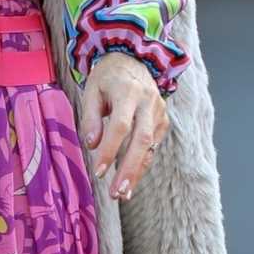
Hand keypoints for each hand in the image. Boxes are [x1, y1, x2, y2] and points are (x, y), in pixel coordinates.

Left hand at [81, 51, 169, 200]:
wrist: (134, 59)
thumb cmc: (108, 77)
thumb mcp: (92, 90)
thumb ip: (90, 117)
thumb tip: (92, 145)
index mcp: (128, 91)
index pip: (120, 125)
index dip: (110, 149)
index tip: (99, 171)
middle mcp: (148, 101)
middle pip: (141, 139)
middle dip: (129, 169)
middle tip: (117, 193)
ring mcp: (158, 111)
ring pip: (150, 146)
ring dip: (137, 172)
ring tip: (123, 194)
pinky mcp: (163, 120)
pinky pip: (153, 145)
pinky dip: (142, 163)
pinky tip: (130, 180)